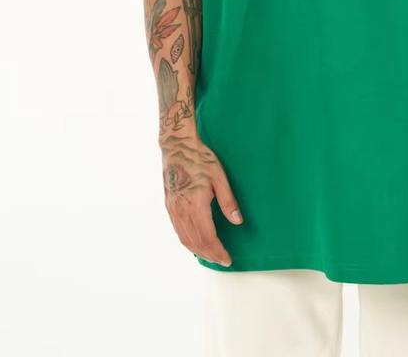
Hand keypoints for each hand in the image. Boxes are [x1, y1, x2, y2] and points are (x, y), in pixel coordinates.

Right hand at [161, 136, 243, 266]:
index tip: (227, 259)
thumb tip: (237, 221)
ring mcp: (173, 209)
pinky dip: (188, 241)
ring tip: (211, 255)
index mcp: (195, 205)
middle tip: (222, 260)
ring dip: (198, 251)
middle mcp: (181, 211)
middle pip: (195, 242)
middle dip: (210, 254)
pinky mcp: (169, 206)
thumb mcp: (219, 177)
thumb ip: (228, 201)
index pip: (207, 237)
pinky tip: (195, 243)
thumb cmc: (200, 158)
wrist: (177, 146)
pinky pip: (178, 230)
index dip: (218, 251)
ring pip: (185, 239)